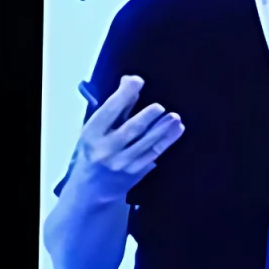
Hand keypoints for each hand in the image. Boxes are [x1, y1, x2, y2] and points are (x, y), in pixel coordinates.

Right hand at [67, 75, 183, 200]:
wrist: (91, 188)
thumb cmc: (94, 150)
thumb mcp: (97, 129)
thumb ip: (116, 107)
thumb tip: (130, 81)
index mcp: (91, 134)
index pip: (108, 111)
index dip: (123, 95)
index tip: (137, 80)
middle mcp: (105, 149)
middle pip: (130, 130)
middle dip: (146, 117)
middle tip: (160, 106)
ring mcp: (122, 162)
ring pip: (146, 143)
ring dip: (163, 129)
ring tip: (175, 117)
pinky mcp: (136, 171)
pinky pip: (154, 153)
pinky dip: (167, 140)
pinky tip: (177, 129)